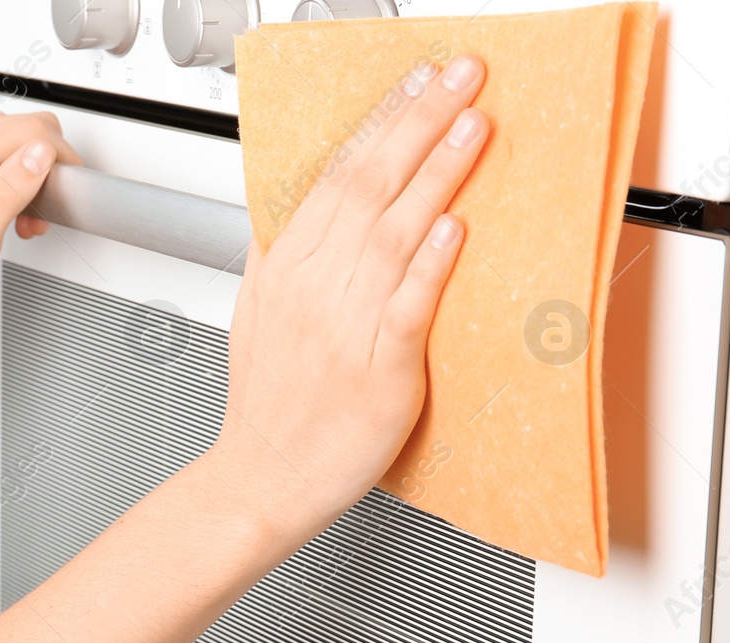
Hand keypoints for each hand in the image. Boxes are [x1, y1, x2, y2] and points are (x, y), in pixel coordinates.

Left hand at [0, 112, 82, 350]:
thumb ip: (10, 193)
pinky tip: (9, 208)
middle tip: (39, 213)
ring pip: (9, 138)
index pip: (18, 131)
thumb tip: (41, 153)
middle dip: (41, 169)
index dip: (56, 154)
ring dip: (28, 175)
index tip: (70, 182)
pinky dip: (11, 177)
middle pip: (16, 128)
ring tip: (22, 218)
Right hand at [215, 54, 489, 545]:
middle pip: (367, 186)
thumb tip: (300, 212)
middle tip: (460, 77)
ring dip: (436, 173)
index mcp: (283, 270)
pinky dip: (430, 264)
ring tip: (473, 128)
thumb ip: (280, 259)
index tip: (414, 81)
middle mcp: (312, 289)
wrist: (262, 478)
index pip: (334, 175)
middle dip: (419, 120)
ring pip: (391, 232)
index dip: (380, 121)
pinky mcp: (378, 367)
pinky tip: (452, 229)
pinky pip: (408, 306)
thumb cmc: (268, 408)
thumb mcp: (256, 317)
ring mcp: (344, 326)